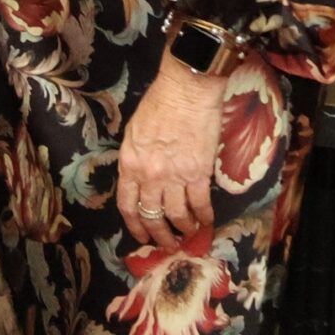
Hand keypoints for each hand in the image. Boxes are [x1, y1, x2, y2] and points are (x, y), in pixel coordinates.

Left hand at [116, 58, 225, 250]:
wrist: (186, 89)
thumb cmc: (159, 103)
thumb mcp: (134, 132)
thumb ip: (136, 159)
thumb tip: (142, 178)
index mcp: (129, 164)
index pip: (127, 205)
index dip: (135, 226)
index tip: (142, 235)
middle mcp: (149, 176)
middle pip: (152, 215)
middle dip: (160, 235)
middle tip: (168, 244)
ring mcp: (174, 176)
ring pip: (177, 215)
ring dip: (184, 229)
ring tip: (190, 234)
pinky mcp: (199, 173)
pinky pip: (200, 203)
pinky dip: (204, 216)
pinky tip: (207, 222)